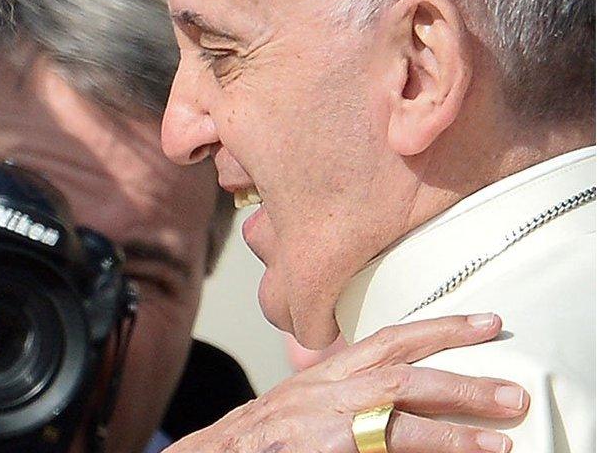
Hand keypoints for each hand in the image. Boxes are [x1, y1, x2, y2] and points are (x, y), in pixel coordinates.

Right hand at [167, 314, 526, 452]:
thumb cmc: (252, 440)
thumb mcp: (298, 405)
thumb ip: (339, 393)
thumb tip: (390, 397)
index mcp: (322, 376)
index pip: (385, 341)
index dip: (437, 329)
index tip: (482, 323)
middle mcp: (322, 392)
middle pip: (400, 370)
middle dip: (461, 376)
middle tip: (510, 391)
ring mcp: (321, 423)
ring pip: (397, 413)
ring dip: (454, 425)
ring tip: (499, 437)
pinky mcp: (322, 451)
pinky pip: (381, 450)